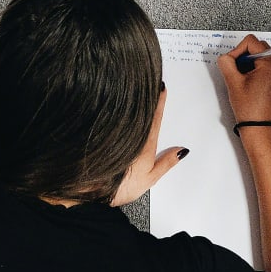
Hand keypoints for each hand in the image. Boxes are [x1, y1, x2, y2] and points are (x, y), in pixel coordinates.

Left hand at [111, 86, 188, 205]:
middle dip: (146, 96)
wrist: (89, 190)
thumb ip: (166, 162)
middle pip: (140, 112)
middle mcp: (128, 134)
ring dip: (131, 100)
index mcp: (144, 144)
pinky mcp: (101, 133)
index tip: (162, 86)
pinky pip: (112, 117)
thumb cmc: (117, 187)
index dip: (159, 102)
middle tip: (151, 81)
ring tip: (137, 88)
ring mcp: (114, 132)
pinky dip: (116, 108)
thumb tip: (181, 151)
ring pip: (125, 112)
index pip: (155, 118)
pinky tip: (116, 101)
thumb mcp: (149, 179)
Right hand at [217, 35, 270, 126]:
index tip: (233, 62)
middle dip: (245, 55)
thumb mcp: (232, 81)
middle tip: (237, 70)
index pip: (251, 42)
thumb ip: (226, 62)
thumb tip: (226, 56)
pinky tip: (249, 80)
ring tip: (244, 77)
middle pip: (258, 47)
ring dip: (250, 62)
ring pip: (262, 55)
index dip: (237, 50)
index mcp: (270, 64)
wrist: (258, 125)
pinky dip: (256, 68)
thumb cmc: (249, 107)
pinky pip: (266, 65)